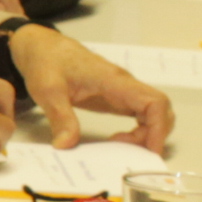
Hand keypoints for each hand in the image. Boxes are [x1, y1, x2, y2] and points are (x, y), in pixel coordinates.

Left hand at [6, 26, 173, 149]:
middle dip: (154, 135)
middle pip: (160, 109)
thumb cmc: (46, 62)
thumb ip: (60, 118)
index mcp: (114, 81)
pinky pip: (139, 114)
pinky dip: (137, 130)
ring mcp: (121, 90)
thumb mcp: (47, 91)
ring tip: (119, 148)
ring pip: (152, 113)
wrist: (41, 47)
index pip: (154, 102)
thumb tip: (65, 146)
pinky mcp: (115, 97)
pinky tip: (117, 141)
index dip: (159, 128)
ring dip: (146, 134)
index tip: (149, 151)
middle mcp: (124, 85)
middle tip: (130, 154)